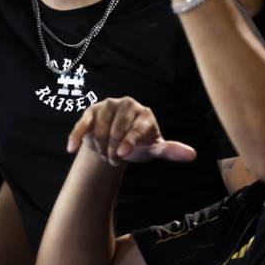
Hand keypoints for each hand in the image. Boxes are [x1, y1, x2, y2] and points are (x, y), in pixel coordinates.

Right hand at [66, 97, 196, 165]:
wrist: (115, 141)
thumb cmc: (138, 144)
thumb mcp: (152, 148)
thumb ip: (169, 150)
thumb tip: (193, 155)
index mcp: (145, 114)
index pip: (138, 127)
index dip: (130, 141)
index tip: (124, 154)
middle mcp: (127, 104)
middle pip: (117, 129)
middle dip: (115, 149)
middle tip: (116, 160)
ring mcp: (108, 105)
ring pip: (101, 130)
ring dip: (101, 148)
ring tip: (106, 155)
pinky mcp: (91, 111)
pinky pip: (83, 124)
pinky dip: (77, 136)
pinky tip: (71, 149)